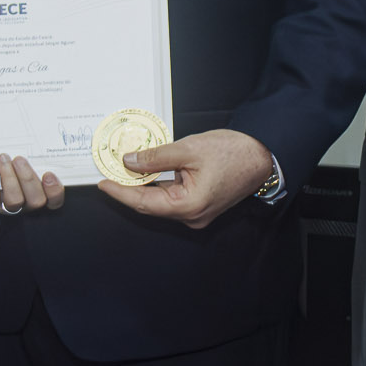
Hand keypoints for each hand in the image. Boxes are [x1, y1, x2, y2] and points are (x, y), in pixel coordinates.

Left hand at [0, 152, 64, 212]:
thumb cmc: (7, 168)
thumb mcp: (22, 163)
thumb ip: (33, 157)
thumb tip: (39, 133)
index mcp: (38, 194)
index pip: (54, 201)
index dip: (54, 190)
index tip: (48, 173)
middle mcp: (25, 204)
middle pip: (36, 201)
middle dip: (28, 179)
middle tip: (19, 159)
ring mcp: (6, 206)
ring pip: (14, 200)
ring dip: (9, 177)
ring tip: (4, 158)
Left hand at [95, 129, 273, 231]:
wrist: (262, 155)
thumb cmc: (233, 153)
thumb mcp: (189, 149)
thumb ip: (156, 157)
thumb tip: (130, 162)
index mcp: (189, 206)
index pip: (144, 203)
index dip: (121, 192)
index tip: (103, 182)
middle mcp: (192, 216)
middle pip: (151, 204)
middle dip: (129, 187)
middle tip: (109, 171)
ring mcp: (197, 212)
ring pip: (161, 200)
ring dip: (143, 185)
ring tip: (124, 169)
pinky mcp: (201, 204)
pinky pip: (173, 197)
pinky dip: (159, 184)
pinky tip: (147, 171)